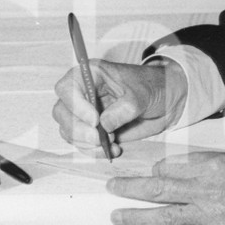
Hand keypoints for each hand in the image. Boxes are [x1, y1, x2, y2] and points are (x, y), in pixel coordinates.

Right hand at [53, 57, 187, 156]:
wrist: (163, 100)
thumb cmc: (150, 87)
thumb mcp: (140, 95)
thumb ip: (123, 109)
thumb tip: (104, 126)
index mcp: (90, 74)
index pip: (66, 89)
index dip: (76, 106)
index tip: (95, 121)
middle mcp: (82, 92)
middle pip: (61, 112)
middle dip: (79, 129)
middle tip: (100, 138)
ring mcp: (84, 112)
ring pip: (68, 130)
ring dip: (86, 143)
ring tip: (113, 144)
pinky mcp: (90, 129)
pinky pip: (80, 143)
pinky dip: (93, 150)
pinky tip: (113, 149)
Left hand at [108, 150, 224, 224]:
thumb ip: (210, 160)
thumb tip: (182, 165)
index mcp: (214, 165)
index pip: (172, 166)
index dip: (156, 170)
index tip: (148, 172)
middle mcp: (207, 191)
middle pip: (158, 189)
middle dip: (130, 189)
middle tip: (112, 188)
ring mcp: (210, 217)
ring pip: (163, 217)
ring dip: (134, 216)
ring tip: (115, 217)